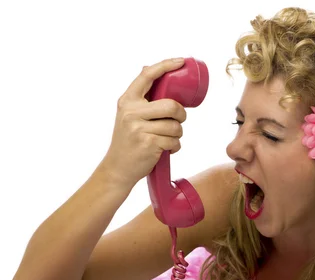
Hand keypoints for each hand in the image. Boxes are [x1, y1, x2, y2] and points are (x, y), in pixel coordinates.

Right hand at [99, 58, 187, 187]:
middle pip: (172, 105)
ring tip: (166, 139)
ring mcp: (139, 128)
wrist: (117, 168)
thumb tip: (149, 69)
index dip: (165, 65)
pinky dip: (174, 147)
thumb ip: (141, 97)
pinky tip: (164, 149)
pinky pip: (174, 142)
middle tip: (178, 121)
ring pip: (176, 126)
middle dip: (181, 115)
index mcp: (127, 101)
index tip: (181, 61)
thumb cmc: (129, 141)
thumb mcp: (128, 115)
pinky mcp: (148, 144)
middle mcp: (131, 112)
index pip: (147, 76)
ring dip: (177, 135)